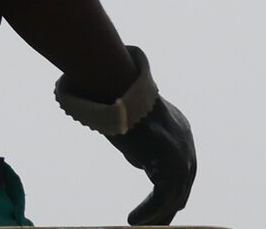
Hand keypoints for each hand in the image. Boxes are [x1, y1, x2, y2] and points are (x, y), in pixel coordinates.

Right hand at [110, 99, 194, 225]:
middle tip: (155, 224)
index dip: (170, 193)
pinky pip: (162, 196)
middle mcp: (187, 147)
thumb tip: (142, 164)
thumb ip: (145, 146)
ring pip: (173, 197)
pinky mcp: (171, 165)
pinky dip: (149, 211)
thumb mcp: (136, 127)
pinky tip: (134, 220)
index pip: (181, 173)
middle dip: (168, 209)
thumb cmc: (117, 101)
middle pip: (182, 188)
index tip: (161, 208)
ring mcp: (182, 156)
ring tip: (138, 225)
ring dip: (157, 215)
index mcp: (181, 134)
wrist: (115, 87)